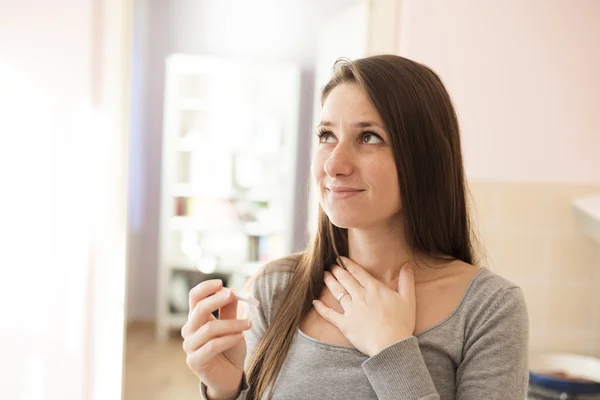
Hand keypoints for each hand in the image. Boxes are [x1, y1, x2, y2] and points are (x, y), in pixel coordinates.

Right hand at [181, 279, 251, 398]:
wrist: (230, 375)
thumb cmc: (230, 348)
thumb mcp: (233, 326)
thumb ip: (230, 310)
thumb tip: (233, 291)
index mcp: (196, 318)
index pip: (194, 297)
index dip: (205, 288)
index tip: (221, 283)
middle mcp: (189, 330)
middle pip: (199, 309)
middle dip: (218, 300)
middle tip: (234, 295)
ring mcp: (190, 346)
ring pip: (210, 328)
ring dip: (232, 324)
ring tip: (248, 324)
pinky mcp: (194, 361)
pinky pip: (212, 346)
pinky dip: (229, 339)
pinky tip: (240, 337)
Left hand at [312, 256, 415, 356]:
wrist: (391, 346)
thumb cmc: (401, 324)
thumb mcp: (408, 300)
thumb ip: (406, 281)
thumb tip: (407, 265)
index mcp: (374, 289)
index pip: (358, 272)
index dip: (348, 264)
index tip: (341, 259)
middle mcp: (360, 296)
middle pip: (345, 279)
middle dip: (336, 270)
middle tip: (330, 265)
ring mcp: (351, 310)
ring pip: (337, 292)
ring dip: (329, 282)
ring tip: (324, 275)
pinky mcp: (344, 324)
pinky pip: (329, 314)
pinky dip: (321, 308)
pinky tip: (314, 302)